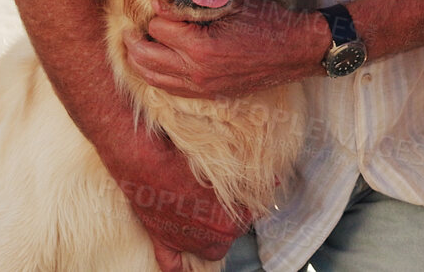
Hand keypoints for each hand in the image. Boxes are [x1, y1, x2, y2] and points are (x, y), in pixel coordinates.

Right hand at [110, 125, 247, 267]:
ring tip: (211, 220)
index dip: (246, 205)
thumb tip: (276, 181)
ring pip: (210, 251)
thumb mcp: (223, 171)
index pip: (248, 219)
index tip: (244, 194)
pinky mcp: (163, 241)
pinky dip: (178, 266)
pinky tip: (184, 266)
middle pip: (230, 237)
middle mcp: (208, 238)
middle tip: (225, 201)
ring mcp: (185, 242)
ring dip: (212, 240)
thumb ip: (249, 183)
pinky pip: (172, 265)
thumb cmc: (185, 163)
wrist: (147, 163)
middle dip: (231, 221)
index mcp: (227, 223)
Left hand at [126, 0, 328, 98]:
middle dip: (134, 40)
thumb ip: (192, 5)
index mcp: (201, 46)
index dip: (157, 12)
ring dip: (140, 61)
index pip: (158, 28)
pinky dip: (157, 76)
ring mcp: (202, 86)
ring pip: (153, 77)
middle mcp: (197, 71)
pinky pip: (170, 89)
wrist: (295, 51)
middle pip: (146, 57)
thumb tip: (159, 2)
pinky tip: (156, 64)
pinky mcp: (209, 94)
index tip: (156, 2)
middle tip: (129, 28)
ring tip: (136, 45)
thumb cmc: (267, 22)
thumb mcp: (230, 5)